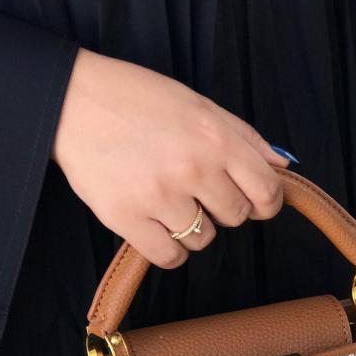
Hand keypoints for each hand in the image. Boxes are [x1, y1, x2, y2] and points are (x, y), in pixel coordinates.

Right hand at [52, 47, 289, 267]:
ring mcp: (159, 195)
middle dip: (222, 208)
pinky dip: (169, 248)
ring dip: (192, 227)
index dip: (265, 203)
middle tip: (197, 190)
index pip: (266, 192)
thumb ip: (244, 137)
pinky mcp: (127, 218)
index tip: (255, 203)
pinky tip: (157, 226)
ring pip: (203, 239)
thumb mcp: (199, 105)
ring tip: (168, 199)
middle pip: (235, 217)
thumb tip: (282, 166)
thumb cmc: (137, 99)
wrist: (73, 101)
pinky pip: (170, 257)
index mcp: (216, 138)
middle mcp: (193, 168)